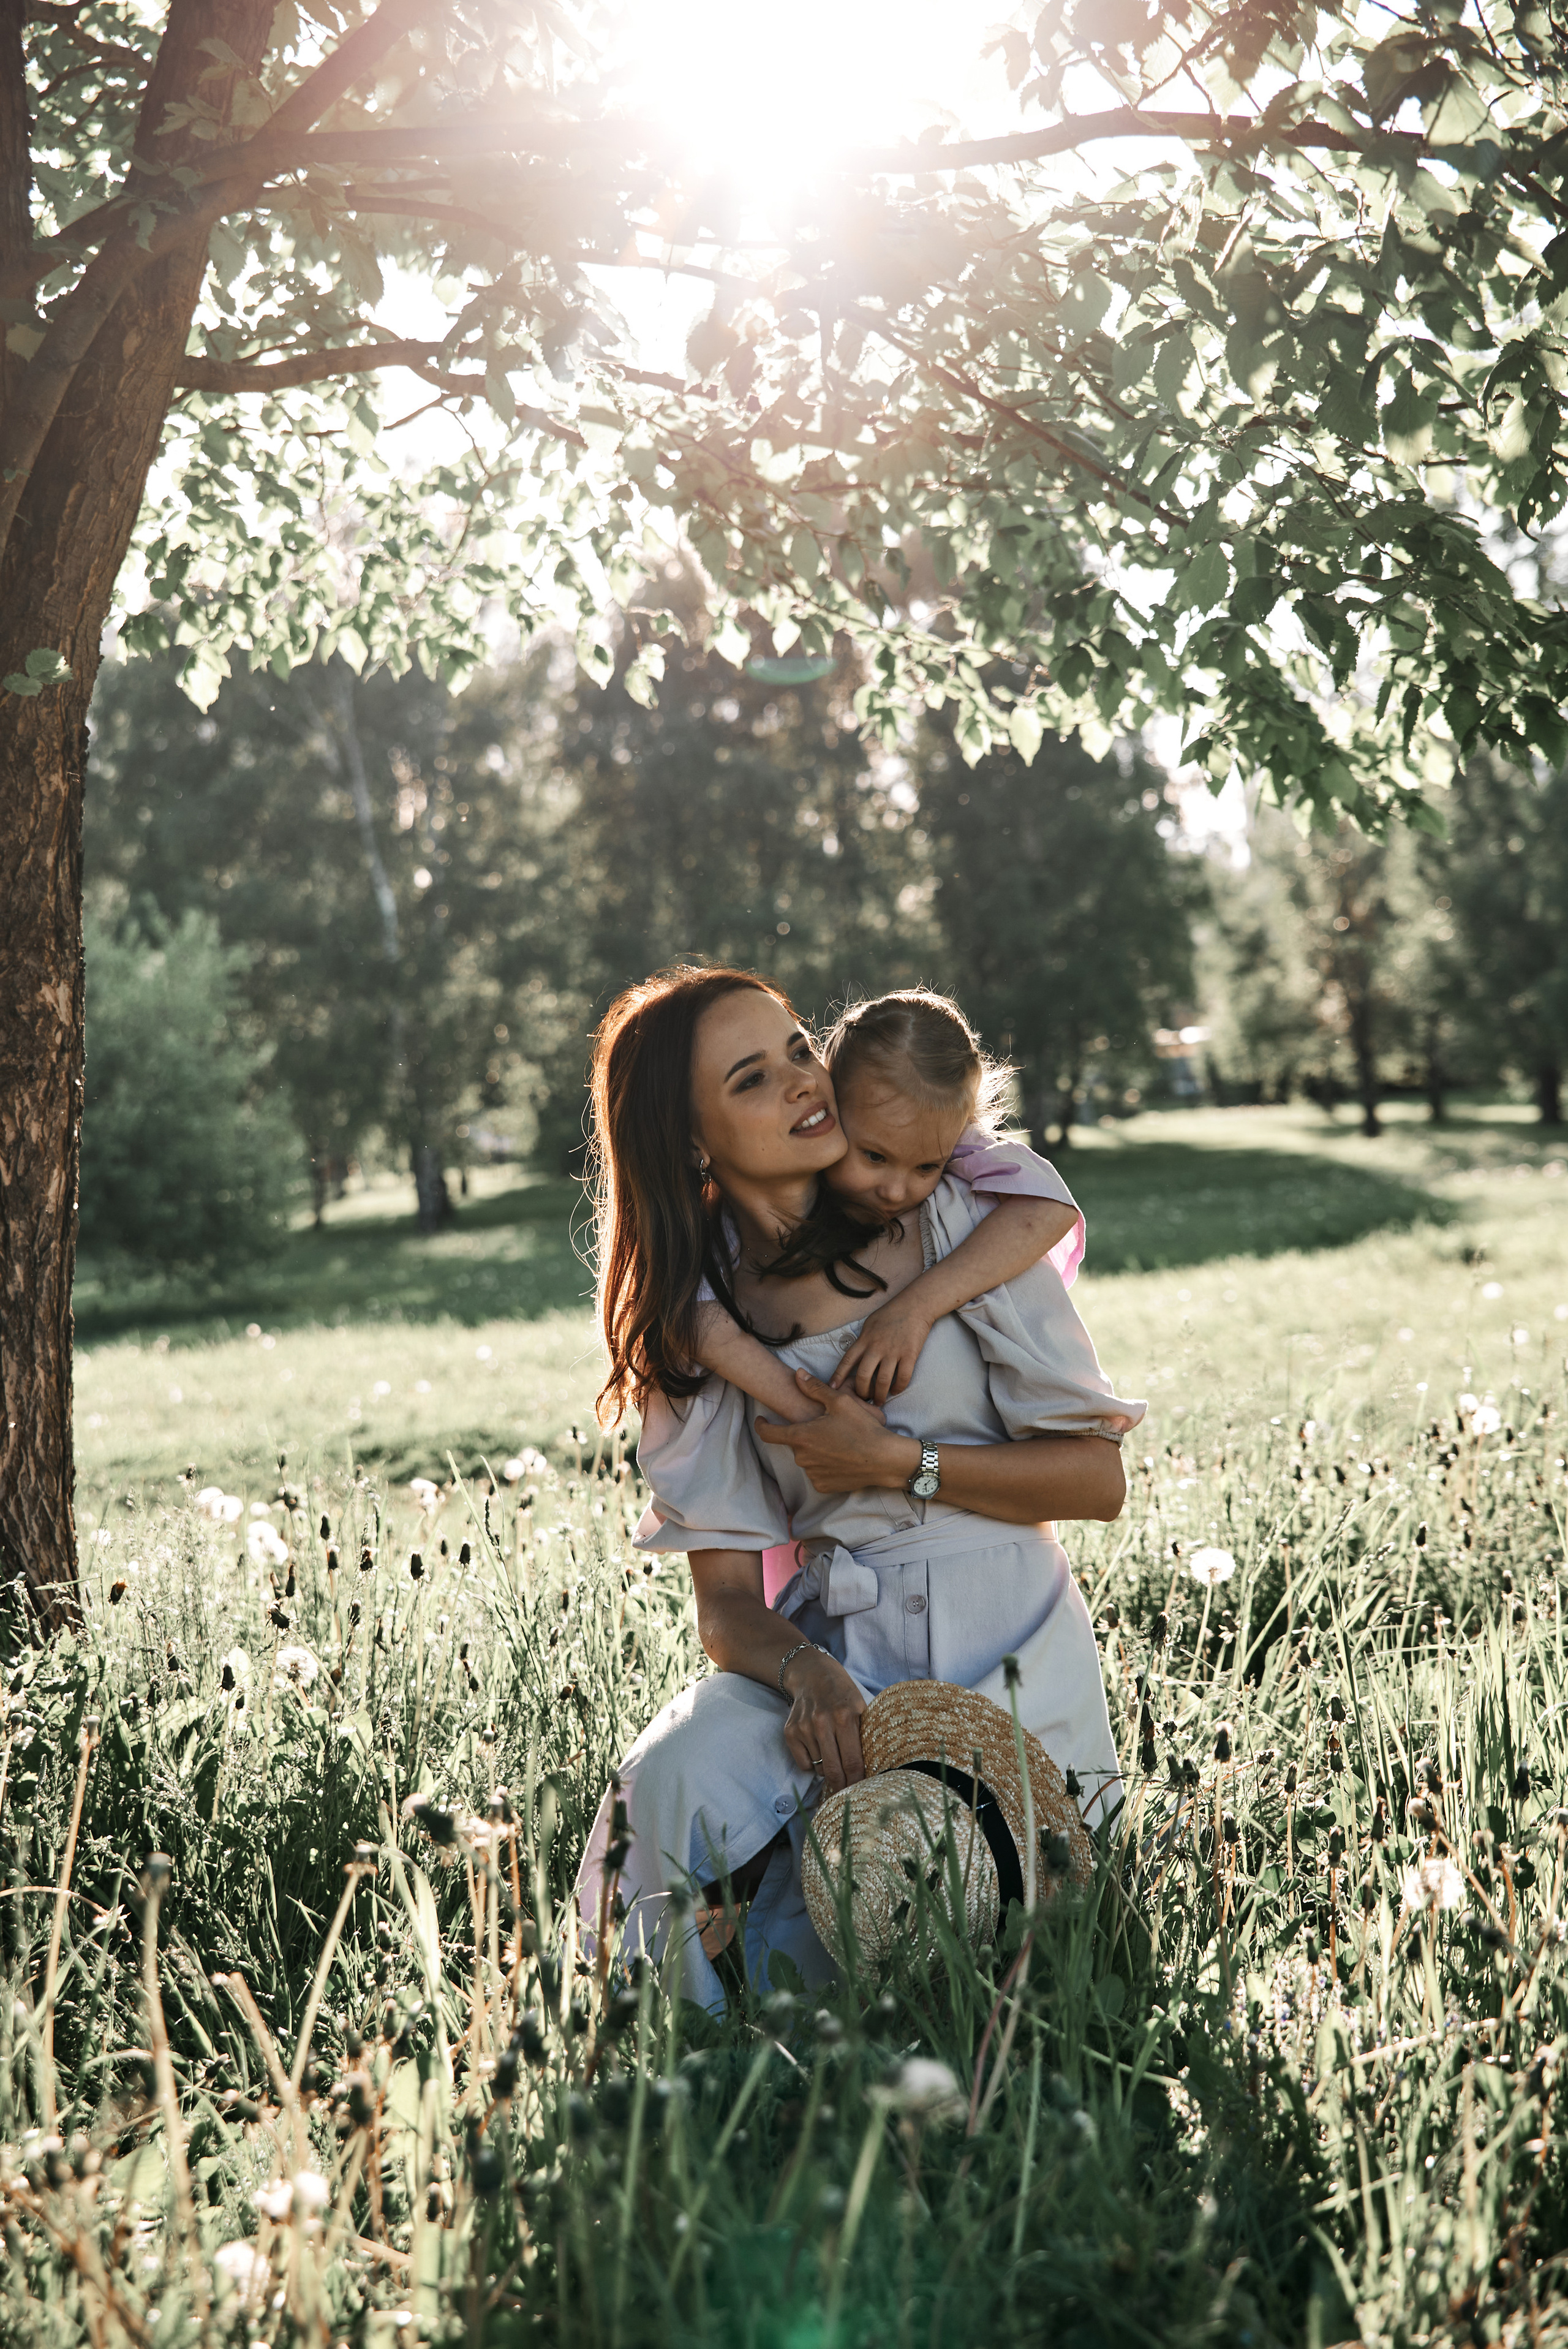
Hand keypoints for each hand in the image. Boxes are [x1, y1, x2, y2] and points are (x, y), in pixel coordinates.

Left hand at [756, 1370, 916, 1493]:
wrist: (884, 1459)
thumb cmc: (862, 1428)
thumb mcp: (840, 1402)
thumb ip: (815, 1388)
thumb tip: (797, 1374)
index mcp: (801, 1437)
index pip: (768, 1433)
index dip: (761, 1425)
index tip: (760, 1421)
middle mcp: (802, 1458)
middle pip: (794, 1443)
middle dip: (804, 1435)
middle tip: (825, 1427)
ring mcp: (812, 1474)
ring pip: (807, 1458)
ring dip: (815, 1450)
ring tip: (837, 1442)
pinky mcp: (823, 1486)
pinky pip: (817, 1472)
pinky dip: (824, 1465)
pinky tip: (841, 1457)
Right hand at [781, 1647, 866, 1793]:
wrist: (811, 1673)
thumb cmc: (842, 1693)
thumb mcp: (861, 1706)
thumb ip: (866, 1734)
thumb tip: (874, 1769)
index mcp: (845, 1716)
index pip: (853, 1761)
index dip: (857, 1782)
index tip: (862, 1793)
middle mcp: (822, 1722)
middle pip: (833, 1770)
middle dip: (842, 1787)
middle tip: (848, 1794)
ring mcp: (804, 1728)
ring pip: (819, 1768)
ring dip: (828, 1769)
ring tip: (833, 1753)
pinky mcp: (790, 1732)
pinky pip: (804, 1764)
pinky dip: (812, 1763)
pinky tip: (818, 1747)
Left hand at [830, 1294, 935, 1403]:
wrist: (915, 1305)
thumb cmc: (891, 1313)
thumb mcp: (870, 1324)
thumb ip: (863, 1340)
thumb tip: (856, 1354)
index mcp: (864, 1339)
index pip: (847, 1360)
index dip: (838, 1376)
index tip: (832, 1388)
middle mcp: (876, 1347)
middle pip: (863, 1375)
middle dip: (861, 1392)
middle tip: (863, 1399)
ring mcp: (893, 1351)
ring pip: (882, 1381)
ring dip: (879, 1395)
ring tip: (879, 1401)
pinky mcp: (909, 1354)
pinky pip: (903, 1377)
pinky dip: (898, 1387)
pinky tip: (896, 1391)